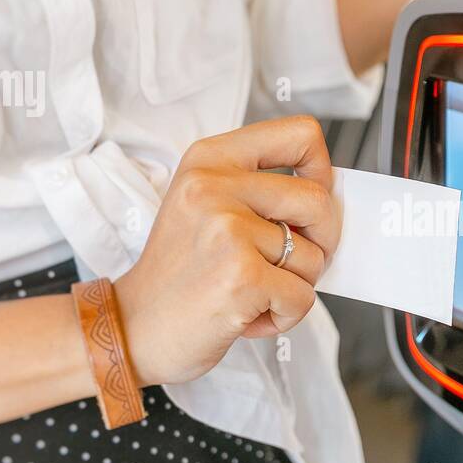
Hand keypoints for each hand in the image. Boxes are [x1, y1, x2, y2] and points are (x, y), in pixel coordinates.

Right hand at [114, 116, 339, 386]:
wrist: (133, 328)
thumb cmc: (179, 273)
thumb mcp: (205, 205)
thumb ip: (257, 189)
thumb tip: (329, 196)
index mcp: (210, 159)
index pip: (300, 135)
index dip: (322, 171)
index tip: (309, 203)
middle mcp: (214, 187)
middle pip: (319, 201)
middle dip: (319, 243)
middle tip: (287, 264)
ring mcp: (227, 230)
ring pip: (314, 256)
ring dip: (292, 286)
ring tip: (250, 292)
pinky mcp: (241, 276)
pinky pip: (303, 296)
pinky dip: (284, 315)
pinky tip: (248, 314)